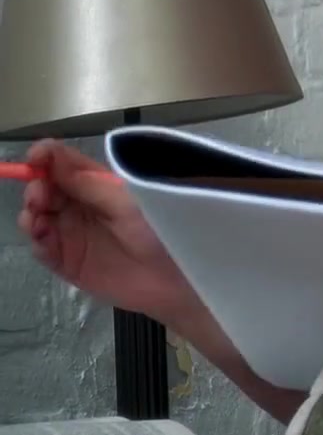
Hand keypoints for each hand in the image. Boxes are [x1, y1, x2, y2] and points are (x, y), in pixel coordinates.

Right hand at [15, 139, 195, 321]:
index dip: (46, 157)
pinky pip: (43, 248)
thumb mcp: (127, 201)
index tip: (35, 157)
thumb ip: (89, 182)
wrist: (177, 279)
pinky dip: (37, 240)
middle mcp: (82, 205)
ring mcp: (74, 233)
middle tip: (40, 196)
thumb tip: (51, 155)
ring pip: (38, 217)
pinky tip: (42, 236)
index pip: (65, 163)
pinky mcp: (69, 262)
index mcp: (99, 184)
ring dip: (32, 213)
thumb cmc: (161, 231)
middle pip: (46, 189)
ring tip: (39, 217)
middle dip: (37, 187)